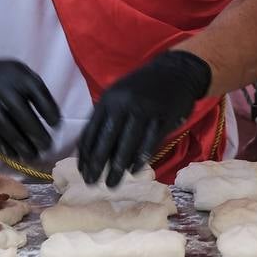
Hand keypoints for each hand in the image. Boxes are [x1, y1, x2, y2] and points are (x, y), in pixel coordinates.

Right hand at [0, 54, 60, 161]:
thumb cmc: (1, 78)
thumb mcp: (19, 73)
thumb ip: (36, 90)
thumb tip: (54, 120)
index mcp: (18, 75)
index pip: (39, 96)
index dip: (50, 113)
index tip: (56, 126)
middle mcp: (2, 88)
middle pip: (23, 115)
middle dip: (37, 134)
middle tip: (47, 147)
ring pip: (6, 128)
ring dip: (22, 145)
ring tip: (32, 155)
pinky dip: (3, 147)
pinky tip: (13, 154)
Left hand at [78, 50, 211, 187]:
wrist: (175, 72)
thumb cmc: (142, 88)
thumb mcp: (119, 96)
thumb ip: (106, 118)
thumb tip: (94, 150)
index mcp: (108, 100)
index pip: (91, 130)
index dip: (85, 153)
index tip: (82, 171)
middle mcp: (123, 105)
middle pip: (106, 140)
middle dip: (97, 164)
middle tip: (92, 183)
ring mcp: (144, 111)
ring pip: (127, 144)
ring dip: (118, 167)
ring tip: (112, 184)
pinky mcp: (162, 118)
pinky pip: (149, 143)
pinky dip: (140, 158)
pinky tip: (134, 171)